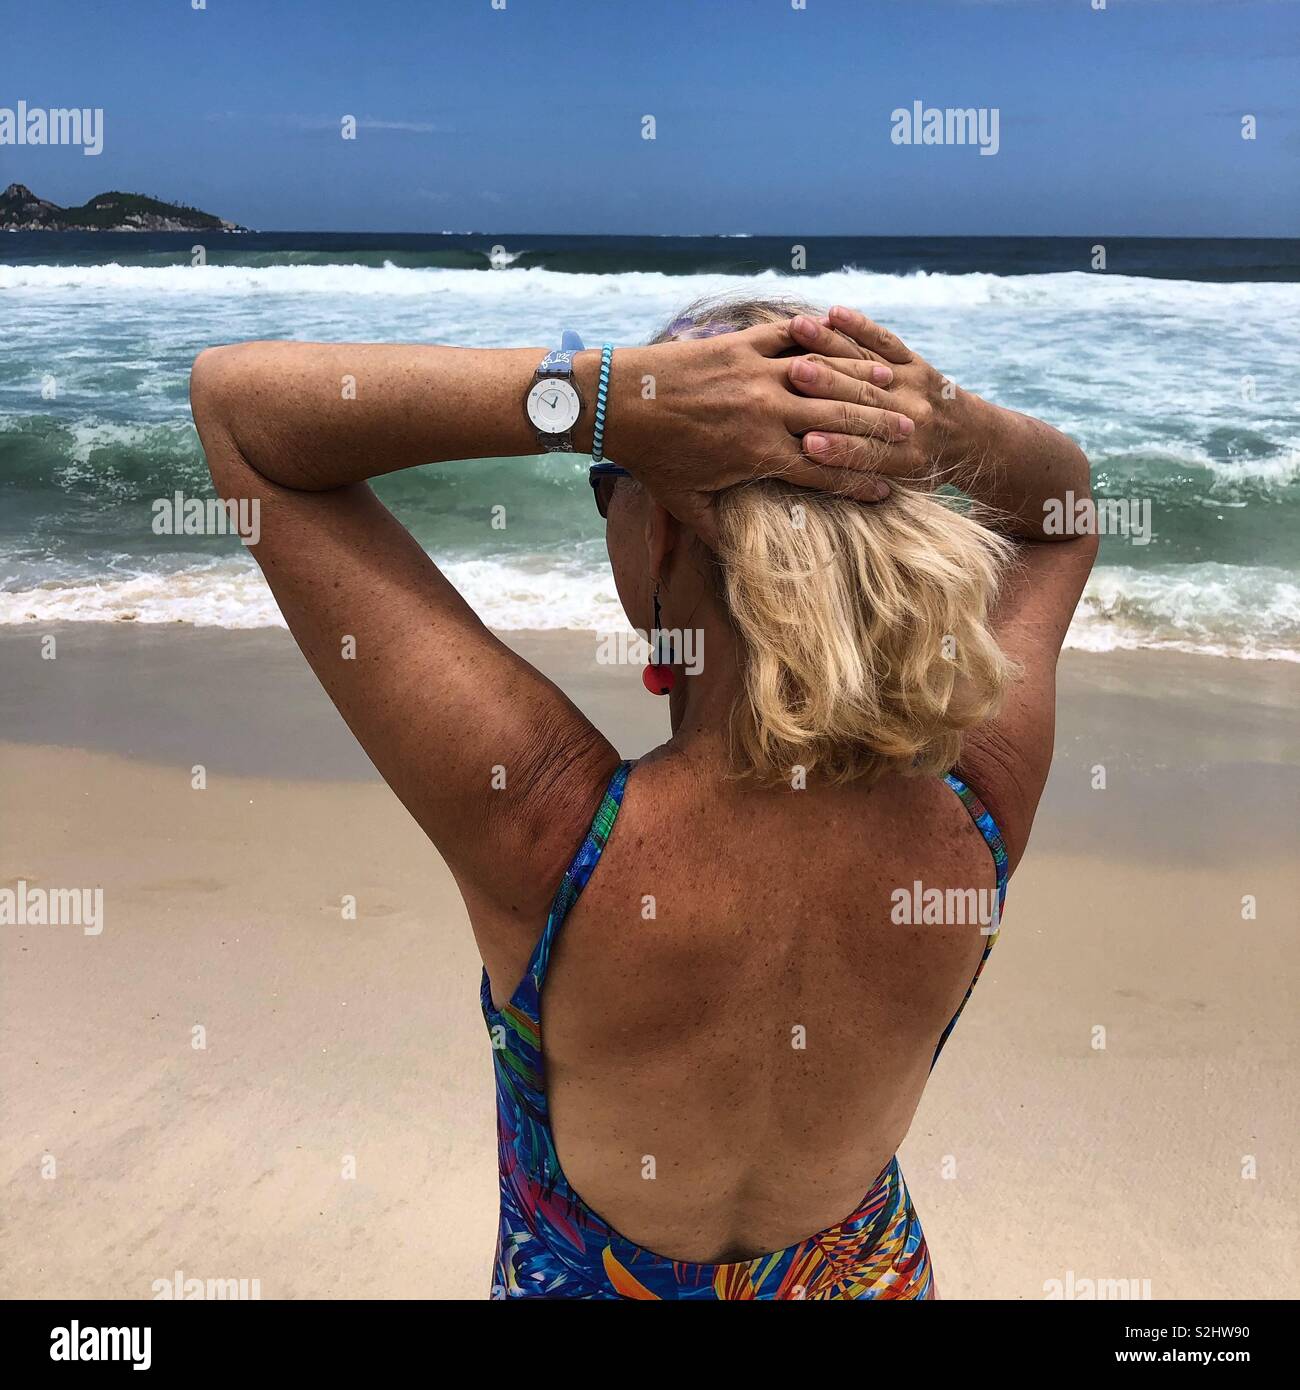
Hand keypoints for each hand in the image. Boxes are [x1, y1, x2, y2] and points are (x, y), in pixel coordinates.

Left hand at [606, 322, 916, 541]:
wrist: (618, 400)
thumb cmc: (651, 457)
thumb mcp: (686, 502)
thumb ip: (720, 531)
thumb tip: (745, 563)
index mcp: (758, 454)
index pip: (823, 471)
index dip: (859, 482)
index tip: (887, 490)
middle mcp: (765, 412)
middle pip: (839, 421)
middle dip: (878, 431)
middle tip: (911, 435)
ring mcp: (755, 373)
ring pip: (823, 377)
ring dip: (860, 383)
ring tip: (892, 388)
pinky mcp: (741, 344)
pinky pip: (790, 337)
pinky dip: (818, 338)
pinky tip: (842, 342)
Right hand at [785, 306, 975, 483]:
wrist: (973, 442)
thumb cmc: (923, 471)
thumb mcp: (902, 487)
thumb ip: (865, 479)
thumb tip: (821, 476)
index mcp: (908, 458)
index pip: (866, 452)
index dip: (837, 448)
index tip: (805, 443)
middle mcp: (912, 417)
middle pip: (862, 400)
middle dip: (827, 386)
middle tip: (793, 372)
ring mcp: (914, 385)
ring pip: (866, 363)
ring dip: (829, 343)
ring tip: (797, 327)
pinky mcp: (914, 363)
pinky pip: (885, 340)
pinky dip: (860, 325)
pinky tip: (834, 312)